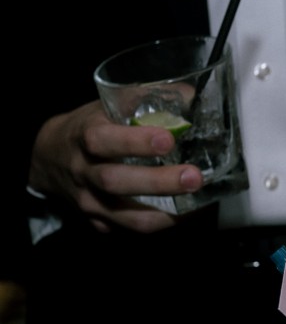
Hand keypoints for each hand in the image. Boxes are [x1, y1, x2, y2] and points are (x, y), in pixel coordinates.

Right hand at [28, 100, 203, 232]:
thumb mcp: (108, 106)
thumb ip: (145, 99)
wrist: (49, 158)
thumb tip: (191, 94)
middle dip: (158, 182)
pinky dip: (161, 222)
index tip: (168, 140)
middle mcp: (83, 172)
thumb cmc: (90, 126)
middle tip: (194, 177)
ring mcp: (88, 201)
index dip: (134, 142)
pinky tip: (187, 213)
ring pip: (125, 216)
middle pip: (116, 182)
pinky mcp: (97, 222)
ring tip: (198, 202)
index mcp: (84, 137)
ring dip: (165, 213)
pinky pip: (130, 228)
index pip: (102, 140)